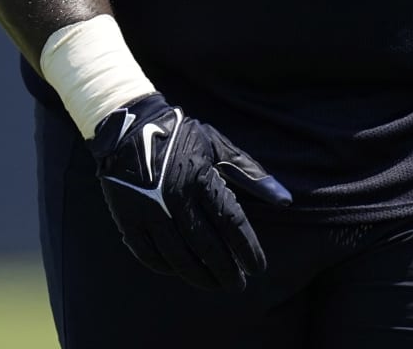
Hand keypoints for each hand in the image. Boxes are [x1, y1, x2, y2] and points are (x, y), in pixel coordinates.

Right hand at [89, 93, 291, 290]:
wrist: (129, 127)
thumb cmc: (183, 137)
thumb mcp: (220, 147)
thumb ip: (252, 175)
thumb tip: (285, 201)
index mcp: (202, 178)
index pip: (231, 223)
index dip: (247, 249)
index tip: (258, 267)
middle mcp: (175, 197)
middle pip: (206, 246)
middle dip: (226, 270)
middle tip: (239, 285)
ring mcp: (149, 210)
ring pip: (178, 255)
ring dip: (199, 275)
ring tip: (215, 285)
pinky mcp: (127, 217)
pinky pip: (148, 253)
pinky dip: (166, 266)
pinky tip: (180, 271)